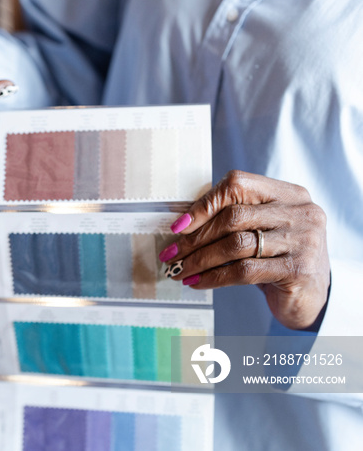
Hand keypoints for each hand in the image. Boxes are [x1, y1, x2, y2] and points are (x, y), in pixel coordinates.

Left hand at [160, 170, 329, 329]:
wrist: (310, 296)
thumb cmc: (277, 258)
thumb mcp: (261, 230)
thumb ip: (232, 219)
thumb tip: (182, 224)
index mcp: (288, 194)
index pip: (238, 185)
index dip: (203, 205)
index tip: (178, 226)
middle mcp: (301, 212)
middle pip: (233, 217)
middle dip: (195, 238)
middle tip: (171, 254)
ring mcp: (303, 240)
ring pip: (236, 245)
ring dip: (200, 260)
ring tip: (180, 270)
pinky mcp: (298, 269)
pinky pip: (244, 271)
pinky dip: (214, 277)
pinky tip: (198, 282)